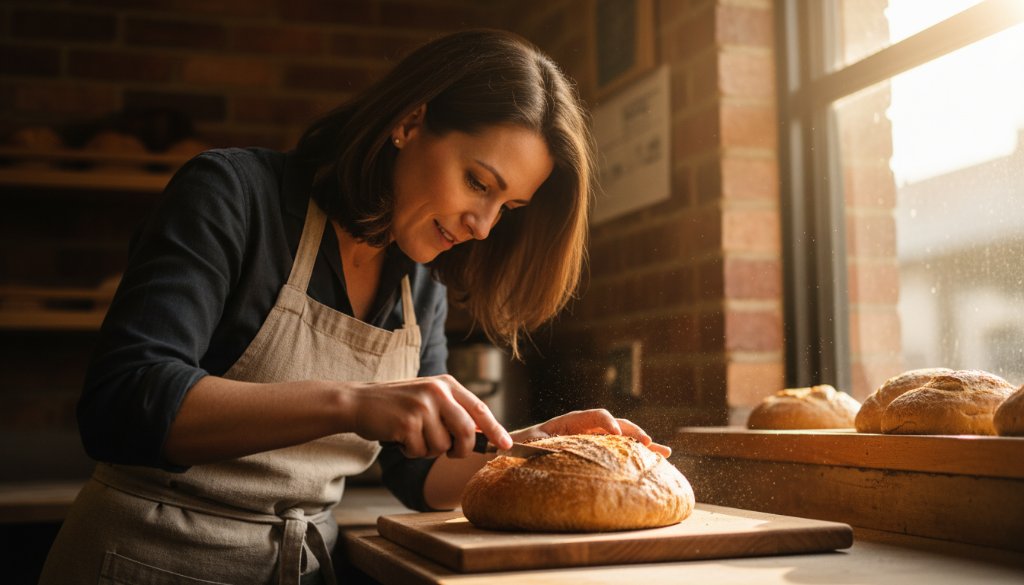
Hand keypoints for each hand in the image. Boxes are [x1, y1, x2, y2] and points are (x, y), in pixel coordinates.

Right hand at [342, 375, 512, 458]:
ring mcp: (422, 406)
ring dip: (428, 450)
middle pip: (466, 432)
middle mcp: (437, 391)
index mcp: (447, 384)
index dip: (496, 429)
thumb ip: (454, 411)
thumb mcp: (429, 399)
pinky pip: (420, 451)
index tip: (507, 445)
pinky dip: (411, 452)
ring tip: (413, 436)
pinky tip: (400, 438)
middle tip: (451, 453)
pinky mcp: (406, 422)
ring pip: (442, 446)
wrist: (359, 402)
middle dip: (462, 450)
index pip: (480, 409)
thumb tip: (484, 435)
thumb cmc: (398, 405)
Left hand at [510, 408, 671, 456]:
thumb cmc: (523, 446)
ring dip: (643, 444)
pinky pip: (620, 450)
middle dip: (633, 433)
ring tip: (664, 452)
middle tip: (648, 444)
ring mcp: (595, 439)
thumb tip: (545, 447)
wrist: (520, 450)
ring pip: (623, 437)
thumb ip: (540, 443)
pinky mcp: (599, 451)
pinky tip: (656, 460)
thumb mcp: (531, 443)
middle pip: (616, 424)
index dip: (607, 422)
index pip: (595, 415)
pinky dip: (638, 454)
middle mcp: (587, 427)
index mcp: (571, 421)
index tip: (614, 435)